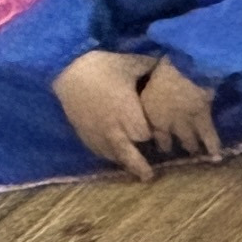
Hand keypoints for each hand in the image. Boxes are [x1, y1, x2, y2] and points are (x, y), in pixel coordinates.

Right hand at [50, 50, 156, 178]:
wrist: (68, 71)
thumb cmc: (105, 67)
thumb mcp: (133, 64)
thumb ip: (154, 69)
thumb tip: (173, 66)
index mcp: (127, 113)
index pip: (145, 135)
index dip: (155, 137)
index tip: (165, 139)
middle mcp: (112, 128)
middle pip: (128, 154)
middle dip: (139, 165)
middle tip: (149, 177)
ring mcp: (96, 133)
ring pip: (112, 156)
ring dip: (124, 163)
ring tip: (135, 172)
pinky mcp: (84, 134)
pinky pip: (97, 151)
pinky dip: (108, 156)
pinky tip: (115, 157)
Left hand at [135, 57, 223, 162]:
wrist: (186, 73)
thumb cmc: (164, 73)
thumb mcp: (148, 80)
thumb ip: (146, 88)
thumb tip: (143, 86)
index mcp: (152, 111)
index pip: (153, 129)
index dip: (156, 137)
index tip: (158, 145)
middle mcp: (167, 121)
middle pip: (169, 137)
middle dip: (171, 145)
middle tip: (175, 153)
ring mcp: (186, 121)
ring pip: (188, 138)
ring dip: (191, 147)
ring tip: (194, 155)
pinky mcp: (203, 117)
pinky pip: (208, 134)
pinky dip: (213, 145)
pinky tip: (216, 156)